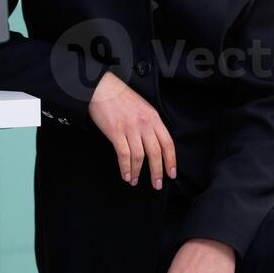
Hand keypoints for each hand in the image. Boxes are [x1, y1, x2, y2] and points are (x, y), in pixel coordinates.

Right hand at [86, 70, 176, 188]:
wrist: (102, 88)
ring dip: (138, 172)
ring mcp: (130, 128)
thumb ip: (150, 124)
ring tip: (135, 181)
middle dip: (157, 171)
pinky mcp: (116, 131)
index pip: (167, 142)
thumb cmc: (121, 97)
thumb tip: (155, 144)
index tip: (172, 173)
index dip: (171, 160)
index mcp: (153, 117)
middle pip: (156, 152)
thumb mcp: (142, 107)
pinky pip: (123, 155)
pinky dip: (125, 168)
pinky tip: (126, 175)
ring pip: (139, 156)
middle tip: (157, 185)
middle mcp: (144, 123)